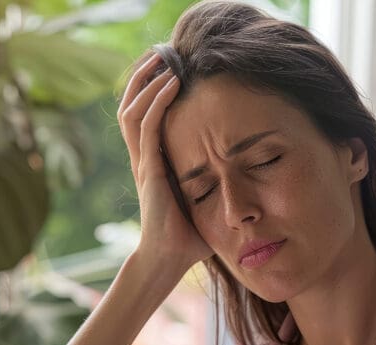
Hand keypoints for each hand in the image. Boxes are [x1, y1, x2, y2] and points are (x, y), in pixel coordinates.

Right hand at [118, 54, 213, 272]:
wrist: (169, 260)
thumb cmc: (190, 237)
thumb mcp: (205, 201)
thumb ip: (216, 184)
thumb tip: (246, 177)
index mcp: (152, 163)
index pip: (141, 117)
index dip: (148, 90)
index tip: (167, 69)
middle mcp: (143, 158)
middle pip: (129, 106)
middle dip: (142, 77)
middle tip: (159, 53)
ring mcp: (143, 163)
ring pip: (132, 111)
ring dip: (146, 82)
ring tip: (162, 60)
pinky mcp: (149, 170)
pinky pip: (147, 127)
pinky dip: (158, 102)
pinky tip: (171, 84)